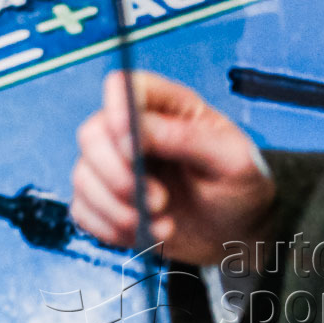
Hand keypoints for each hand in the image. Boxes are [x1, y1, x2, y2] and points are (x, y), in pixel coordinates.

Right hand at [71, 70, 275, 265]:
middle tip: (158, 201)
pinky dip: (109, 228)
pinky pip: (82, 210)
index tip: (134, 150)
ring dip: (118, 210)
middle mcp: (132, 132)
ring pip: (83, 177)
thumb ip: (186, 137)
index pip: (123, 86)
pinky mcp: (105, 201)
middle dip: (118, 175)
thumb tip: (135, 129)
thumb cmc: (241, 189)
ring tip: (161, 224)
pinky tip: (144, 233)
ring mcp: (115, 166)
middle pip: (91, 135)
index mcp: (166, 107)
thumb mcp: (234, 160)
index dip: (118, 112)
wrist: (240, 236)